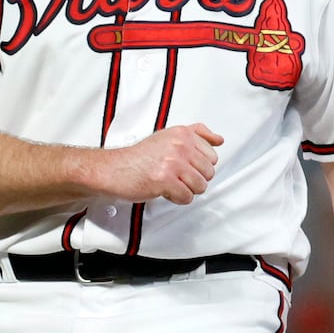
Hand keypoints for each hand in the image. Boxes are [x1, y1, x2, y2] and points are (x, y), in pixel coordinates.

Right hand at [96, 124, 222, 203]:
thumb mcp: (169, 137)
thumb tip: (219, 140)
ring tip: (171, 183)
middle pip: (208, 173)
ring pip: (200, 186)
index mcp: (182, 134)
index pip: (212, 156)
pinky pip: (186, 197)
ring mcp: (172, 163)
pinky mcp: (165, 180)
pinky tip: (165, 191)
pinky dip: (177, 198)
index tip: (184, 165)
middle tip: (176, 176)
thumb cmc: (140, 157)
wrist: (114, 169)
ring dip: (186, 190)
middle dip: (193, 179)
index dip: (198, 166)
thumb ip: (196, 134)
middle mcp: (179, 146)